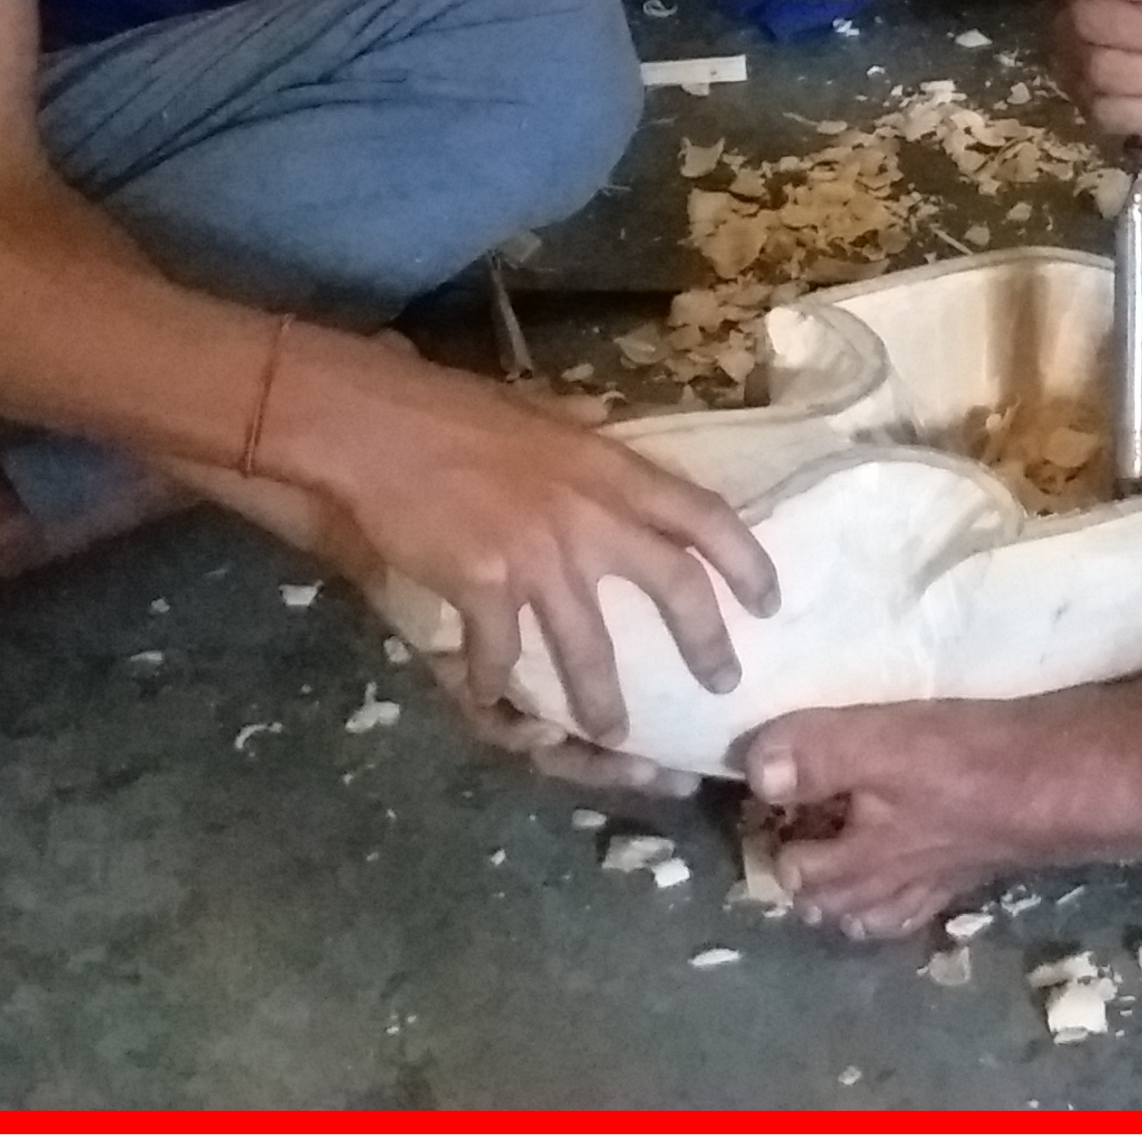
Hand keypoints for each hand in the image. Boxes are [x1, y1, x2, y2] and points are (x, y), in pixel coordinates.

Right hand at [259, 332, 777, 750]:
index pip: (705, 515)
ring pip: (589, 647)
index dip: (747, 561)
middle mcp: (590, 513)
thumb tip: (599, 417)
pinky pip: (502, 654)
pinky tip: (491, 698)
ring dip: (602, 700)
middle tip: (722, 683)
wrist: (372, 424)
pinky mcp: (484, 585)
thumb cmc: (452, 410)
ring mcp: (539, 553)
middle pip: (675, 587)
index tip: (769, 602)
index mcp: (611, 466)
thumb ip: (579, 431)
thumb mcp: (538, 414)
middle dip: (705, 644)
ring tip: (612, 732)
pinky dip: (496, 683)